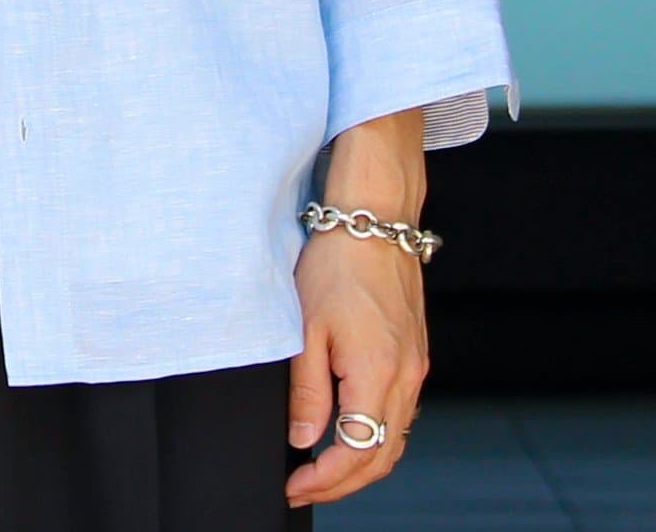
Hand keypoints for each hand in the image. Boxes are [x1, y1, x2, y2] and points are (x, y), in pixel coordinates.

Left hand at [283, 213, 428, 507]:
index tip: (295, 486)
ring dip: (362, 463)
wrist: (373, 223)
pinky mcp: (415, 355)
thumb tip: (304, 440)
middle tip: (304, 487)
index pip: (356, 453)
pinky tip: (350, 430)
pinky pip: (401, 412)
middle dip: (343, 483)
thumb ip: (308, 391)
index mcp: (378, 374)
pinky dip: (377, 434)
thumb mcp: (307, 328)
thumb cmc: (337, 264)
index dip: (324, 480)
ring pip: (395, 438)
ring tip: (321, 468)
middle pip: (382, 457)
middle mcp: (405, 377)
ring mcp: (415, 367)